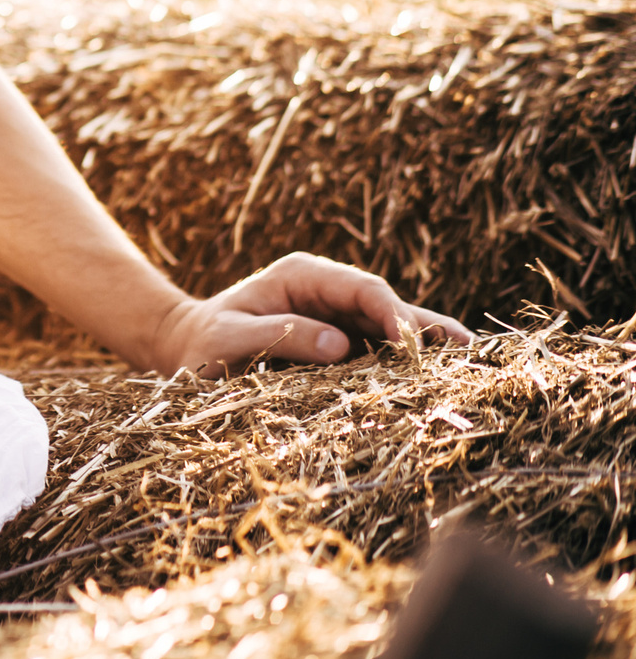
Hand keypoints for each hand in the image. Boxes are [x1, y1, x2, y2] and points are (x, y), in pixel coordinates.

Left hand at [149, 251, 470, 377]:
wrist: (187, 350)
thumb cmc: (202, 342)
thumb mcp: (229, 337)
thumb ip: (282, 335)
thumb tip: (341, 344)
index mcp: (303, 275)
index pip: (363, 289)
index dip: (395, 313)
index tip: (414, 344)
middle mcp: (327, 290)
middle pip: (388, 306)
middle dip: (427, 328)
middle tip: (470, 352)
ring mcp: (337, 316)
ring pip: (391, 329)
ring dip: (426, 348)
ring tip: (470, 367)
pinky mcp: (341, 342)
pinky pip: (379, 351)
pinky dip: (406, 366)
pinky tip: (437, 383)